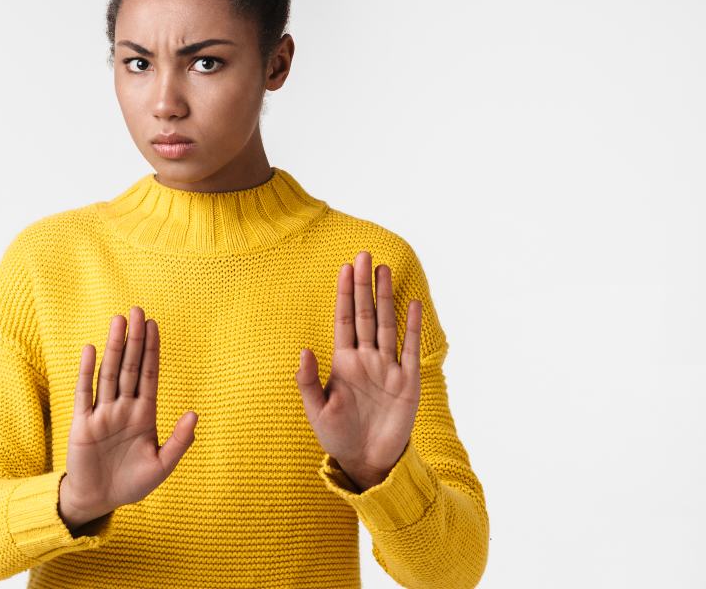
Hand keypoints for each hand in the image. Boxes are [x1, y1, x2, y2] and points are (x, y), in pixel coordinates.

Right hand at [59, 306, 198, 529]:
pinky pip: (84, 393)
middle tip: (137, 310)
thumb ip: (179, 441)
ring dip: (114, 348)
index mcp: (144, 415)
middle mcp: (123, 408)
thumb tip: (194, 414)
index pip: (149, 375)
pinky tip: (91, 350)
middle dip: (134, 340)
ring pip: (109, 374)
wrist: (99, 500)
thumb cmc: (131, 483)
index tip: (154, 325)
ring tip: (118, 322)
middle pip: (129, 367)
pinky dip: (87, 372)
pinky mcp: (82, 424)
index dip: (151, 350)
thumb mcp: (161, 465)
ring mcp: (102, 414)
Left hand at [295, 250, 421, 491]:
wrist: (366, 461)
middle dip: (364, 286)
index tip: (344, 268)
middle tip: (363, 255)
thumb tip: (303, 351)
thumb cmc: (336, 436)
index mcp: (343, 363)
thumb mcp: (316, 410)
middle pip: (366, 315)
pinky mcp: (407, 383)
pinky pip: (409, 349)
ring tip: (383, 269)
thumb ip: (308, 381)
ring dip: (385, 298)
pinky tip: (412, 303)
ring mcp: (388, 368)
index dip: (345, 295)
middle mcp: (366, 359)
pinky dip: (411, 327)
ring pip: (387, 325)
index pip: (344, 320)